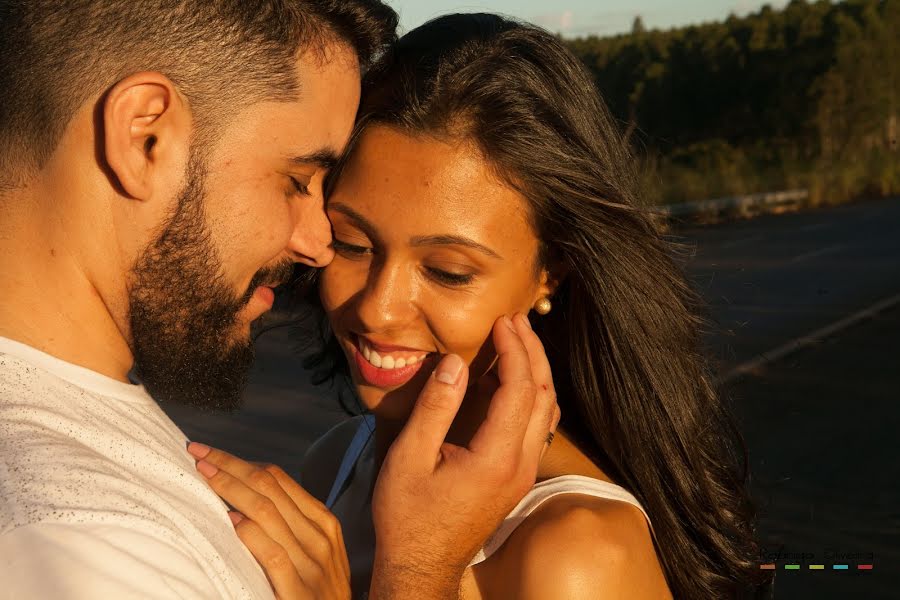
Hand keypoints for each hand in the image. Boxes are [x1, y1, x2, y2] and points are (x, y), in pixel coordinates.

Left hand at [187, 443, 350, 599]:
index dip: (242, 462)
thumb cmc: (321, 593)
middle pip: (269, 488)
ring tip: (204, 475)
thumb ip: (293, 526)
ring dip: (231, 489)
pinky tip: (231, 521)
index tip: (212, 453)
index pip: (279, 479)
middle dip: (230, 466)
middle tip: (198, 453)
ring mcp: (312, 564)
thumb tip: (247, 502)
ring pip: (268, 512)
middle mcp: (319, 536)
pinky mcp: (299, 592)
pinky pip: (273, 555)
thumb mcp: (318, 553)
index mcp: (323, 522)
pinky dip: (251, 534)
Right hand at [369, 313, 559, 599]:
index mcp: (496, 457)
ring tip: (518, 341)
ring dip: (536, 371)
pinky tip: (507, 381)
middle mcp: (521, 464)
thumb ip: (434, 408)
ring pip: (547, 410)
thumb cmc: (409, 516)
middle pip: (543, 394)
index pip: (520, 389)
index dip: (515, 350)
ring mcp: (524, 473)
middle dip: (533, 351)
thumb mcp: (409, 458)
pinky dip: (531, 395)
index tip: (502, 321)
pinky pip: (539, 426)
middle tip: (516, 320)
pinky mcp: (518, 477)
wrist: (423, 565)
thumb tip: (454, 363)